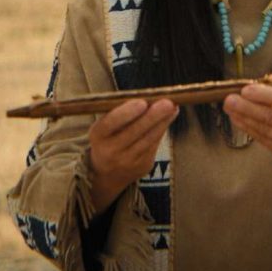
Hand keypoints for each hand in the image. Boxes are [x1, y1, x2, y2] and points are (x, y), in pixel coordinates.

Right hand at [89, 98, 178, 213]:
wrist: (107, 172)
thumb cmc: (110, 137)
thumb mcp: (107, 126)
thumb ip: (122, 113)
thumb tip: (148, 98)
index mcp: (97, 136)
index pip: (109, 124)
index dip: (126, 113)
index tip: (142, 102)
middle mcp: (110, 151)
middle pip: (134, 132)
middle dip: (152, 117)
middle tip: (167, 103)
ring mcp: (127, 162)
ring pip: (149, 139)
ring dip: (163, 121)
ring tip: (173, 106)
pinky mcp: (143, 166)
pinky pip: (155, 144)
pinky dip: (163, 128)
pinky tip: (170, 115)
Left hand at [223, 84, 271, 187]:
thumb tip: (262, 89)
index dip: (264, 95)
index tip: (246, 90)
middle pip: (270, 117)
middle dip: (246, 108)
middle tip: (229, 100)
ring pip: (264, 130)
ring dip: (244, 119)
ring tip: (230, 109)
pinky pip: (265, 141)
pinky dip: (250, 130)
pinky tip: (240, 122)